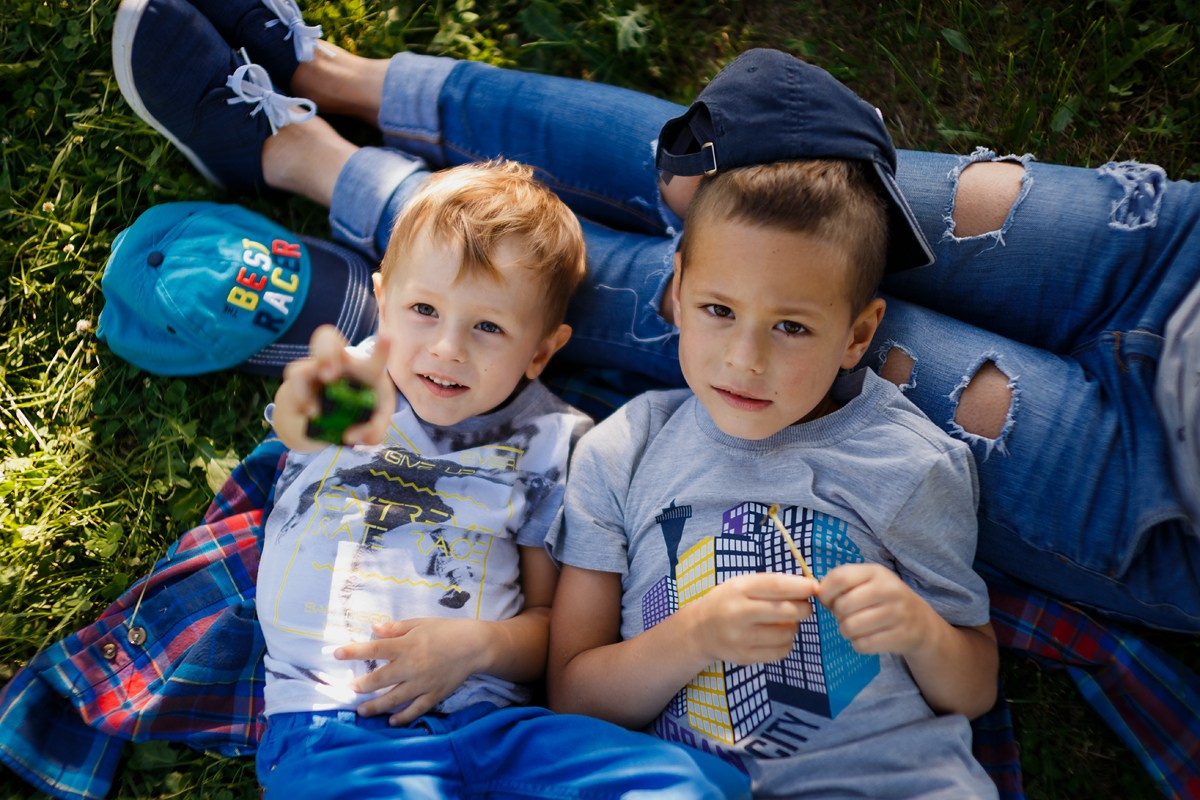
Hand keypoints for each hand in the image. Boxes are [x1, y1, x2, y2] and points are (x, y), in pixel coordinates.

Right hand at [271, 325, 395, 450]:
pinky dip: (298, 406)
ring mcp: (312, 373)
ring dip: (303, 390)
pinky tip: (308, 415)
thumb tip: (350, 437)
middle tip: (330, 375)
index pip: (374, 357)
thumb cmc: (360, 411)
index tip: (387, 338)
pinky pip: (288, 393)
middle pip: (325, 339)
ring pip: (297, 368)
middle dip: (325, 353)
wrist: (329, 417)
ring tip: (315, 412)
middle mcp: (337, 364)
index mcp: (364, 369)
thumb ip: (372, 431)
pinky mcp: (296, 388)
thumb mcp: (374, 423)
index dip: (381, 349)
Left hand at [333, 617, 488, 724]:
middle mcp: (412, 666)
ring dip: (375, 706)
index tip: (336, 653)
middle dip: (361, 686)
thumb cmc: (446, 630)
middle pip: (380, 679)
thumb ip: (395, 627)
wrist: (475, 645)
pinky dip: (403, 717)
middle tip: (349, 689)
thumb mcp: (420, 623)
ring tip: (361, 711)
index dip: (354, 651)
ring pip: (394, 699)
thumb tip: (372, 627)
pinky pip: (415, 709)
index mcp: (407, 645)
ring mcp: (423, 683)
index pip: (375, 648)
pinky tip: (391, 721)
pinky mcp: (434, 694)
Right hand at [688, 572, 816, 665]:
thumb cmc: (729, 602)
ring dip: (794, 627)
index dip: (801, 587)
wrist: (700, 630)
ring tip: (787, 622)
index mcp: (739, 589)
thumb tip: (809, 588)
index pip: (777, 586)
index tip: (814, 587)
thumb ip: (772, 585)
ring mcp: (740, 637)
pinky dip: (787, 643)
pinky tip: (779, 636)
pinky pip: (781, 651)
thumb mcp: (743, 585)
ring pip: (786, 633)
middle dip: (803, 608)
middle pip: (786, 611)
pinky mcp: (744, 656)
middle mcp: (738, 612)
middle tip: (804, 607)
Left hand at [817, 563, 933, 656]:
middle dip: (837, 614)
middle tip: (845, 615)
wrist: (920, 622)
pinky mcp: (900, 636)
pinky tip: (866, 637)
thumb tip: (816, 592)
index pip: (839, 578)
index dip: (825, 592)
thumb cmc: (882, 599)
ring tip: (854, 626)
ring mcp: (896, 614)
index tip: (827, 600)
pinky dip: (858, 644)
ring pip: (850, 627)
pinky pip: (863, 645)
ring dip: (846, 630)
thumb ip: (842, 581)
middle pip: (843, 606)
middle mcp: (888, 590)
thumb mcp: (867, 581)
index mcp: (876, 572)